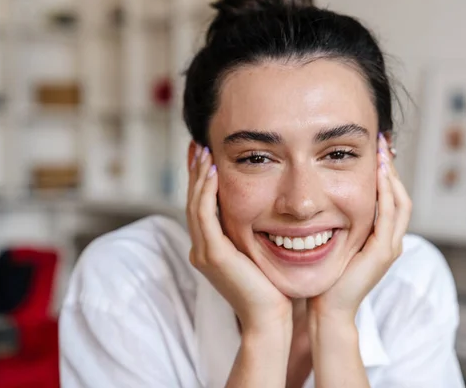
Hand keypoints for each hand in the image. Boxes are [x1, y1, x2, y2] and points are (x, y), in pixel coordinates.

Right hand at [186, 144, 292, 332]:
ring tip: (203, 151)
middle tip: (199, 146)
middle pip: (193, 202)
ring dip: (198, 176)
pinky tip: (212, 172)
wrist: (270, 319)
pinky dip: (206, 191)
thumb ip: (252, 235)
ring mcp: (204, 252)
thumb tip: (266, 211)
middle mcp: (202, 249)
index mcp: (211, 249)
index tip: (207, 157)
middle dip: (195, 173)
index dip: (201, 181)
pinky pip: (204, 215)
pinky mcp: (213, 254)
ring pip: (194, 205)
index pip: (202, 208)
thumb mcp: (258, 254)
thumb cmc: (272, 289)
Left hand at [308, 134, 411, 320]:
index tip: (374, 150)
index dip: (384, 173)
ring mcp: (389, 246)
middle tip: (383, 141)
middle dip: (391, 167)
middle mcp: (390, 240)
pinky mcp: (383, 252)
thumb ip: (336, 223)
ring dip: (391, 175)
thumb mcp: (333, 242)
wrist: (327, 308)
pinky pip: (389, 215)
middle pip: (399, 195)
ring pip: (399, 202)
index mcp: (380, 238)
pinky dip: (386, 193)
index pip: (389, 198)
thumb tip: (321, 201)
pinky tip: (378, 174)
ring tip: (383, 151)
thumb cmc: (325, 277)